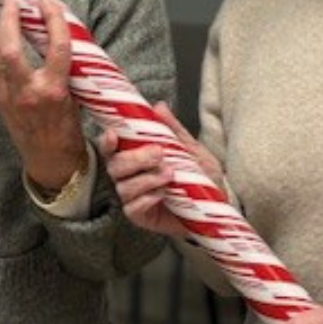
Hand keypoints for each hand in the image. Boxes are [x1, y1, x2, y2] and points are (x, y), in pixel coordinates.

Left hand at [0, 0, 85, 190]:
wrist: (51, 161)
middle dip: (9, 20)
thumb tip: (59, 34)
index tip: (49, 2)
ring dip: (0, 31)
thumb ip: (68, 68)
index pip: (56, 47)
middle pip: (10, 48)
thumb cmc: (69, 129)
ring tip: (9, 15)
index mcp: (55, 92)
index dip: (52, 19)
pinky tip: (2, 40)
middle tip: (15, 1)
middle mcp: (29, 93)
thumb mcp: (78, 97)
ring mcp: (9, 98)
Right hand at [96, 105, 223, 238]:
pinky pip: (133, 208)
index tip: (113, 134)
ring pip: (123, 187)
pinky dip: (147, 199)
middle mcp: (129, 176)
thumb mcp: (191, 149)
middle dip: (135, 158)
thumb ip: (173, 130)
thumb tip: (159, 107)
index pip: (111, 147)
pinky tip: (163, 194)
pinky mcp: (140, 216)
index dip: (107, 141)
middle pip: (115, 166)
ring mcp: (133, 197)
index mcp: (136, 156)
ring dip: (145, 179)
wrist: (215, 206)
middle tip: (159, 153)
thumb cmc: (200, 176)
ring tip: (169, 174)